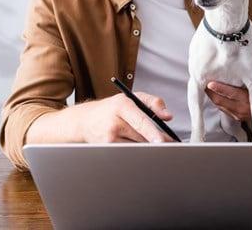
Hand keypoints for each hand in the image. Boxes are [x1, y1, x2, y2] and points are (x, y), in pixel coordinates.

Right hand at [26, 92, 175, 143]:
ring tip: (147, 142)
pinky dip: (136, 152)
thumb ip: (153, 102)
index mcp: (121, 105)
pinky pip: (129, 153)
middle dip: (155, 142)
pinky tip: (135, 147)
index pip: (140, 120)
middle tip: (167, 144)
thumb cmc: (111, 109)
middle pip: (141, 137)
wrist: (84, 121)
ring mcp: (108, 139)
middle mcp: (114, 122)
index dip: (151, 132)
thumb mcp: (131, 98)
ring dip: (145, 147)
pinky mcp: (107, 150)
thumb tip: (168, 116)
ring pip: (137, 148)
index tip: (161, 141)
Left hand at [205, 62, 251, 120]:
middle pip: (222, 101)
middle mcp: (245, 110)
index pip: (234, 94)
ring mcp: (239, 115)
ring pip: (219, 105)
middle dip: (210, 92)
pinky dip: (214, 98)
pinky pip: (221, 107)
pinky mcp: (235, 116)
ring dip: (210, 95)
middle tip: (200, 80)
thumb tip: (248, 50)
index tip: (210, 82)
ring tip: (202, 82)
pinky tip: (209, 88)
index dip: (221, 89)